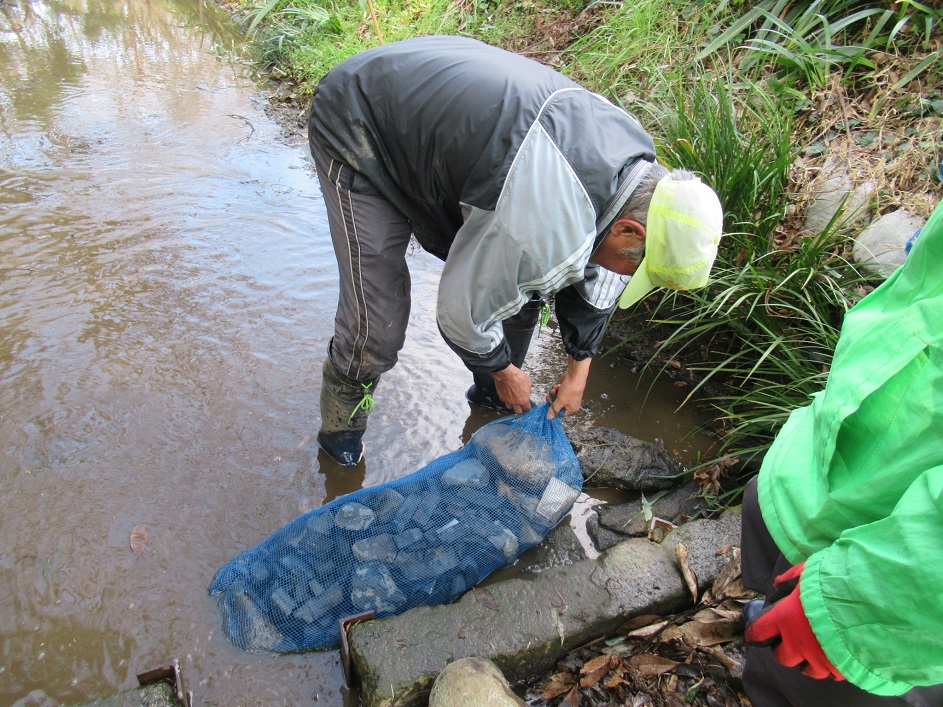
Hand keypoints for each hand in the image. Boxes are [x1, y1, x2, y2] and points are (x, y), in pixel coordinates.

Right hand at [490, 365, 532, 413]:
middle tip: (521, 405)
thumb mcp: (528, 382)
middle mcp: (515, 402)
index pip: (527, 409)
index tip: (528, 405)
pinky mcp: (501, 397)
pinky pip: (504, 401)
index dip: (528, 407)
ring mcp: (508, 400)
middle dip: (520, 409)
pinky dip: (506, 400)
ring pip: (510, 408)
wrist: (506, 374)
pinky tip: (508, 395)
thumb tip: (529, 390)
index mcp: (523, 400)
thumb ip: (529, 389)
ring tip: (514, 401)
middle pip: (518, 412)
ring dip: (512, 405)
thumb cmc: (517, 376)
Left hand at [546, 356, 590, 418]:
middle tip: (549, 398)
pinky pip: (557, 392)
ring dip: (553, 394)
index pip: (560, 413)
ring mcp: (567, 396)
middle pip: (557, 405)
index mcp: (572, 408)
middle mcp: (570, 403)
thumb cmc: (571, 389)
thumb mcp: (560, 401)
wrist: (574, 375)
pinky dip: (556, 389)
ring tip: (554, 390)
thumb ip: (553, 409)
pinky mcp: (565, 389)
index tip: (547, 408)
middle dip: (552, 400)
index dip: (553, 411)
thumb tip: (549, 417)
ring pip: (556, 398)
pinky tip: (557, 386)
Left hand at [744, 563, 843, 680]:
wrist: (874, 603)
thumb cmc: (837, 583)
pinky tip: (835, 651)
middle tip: (790, 638)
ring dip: (807, 659)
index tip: (755, 631)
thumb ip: (789, 580)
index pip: (758, 631)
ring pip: (806, 669)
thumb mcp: (807, 572)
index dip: (755, 631)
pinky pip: (831, 672)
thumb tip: (778, 586)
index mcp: (785, 618)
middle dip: (783, 648)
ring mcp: (820, 658)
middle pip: (782, 657)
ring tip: (814, 647)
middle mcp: (798, 643)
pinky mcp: (841, 668)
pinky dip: (830, 664)